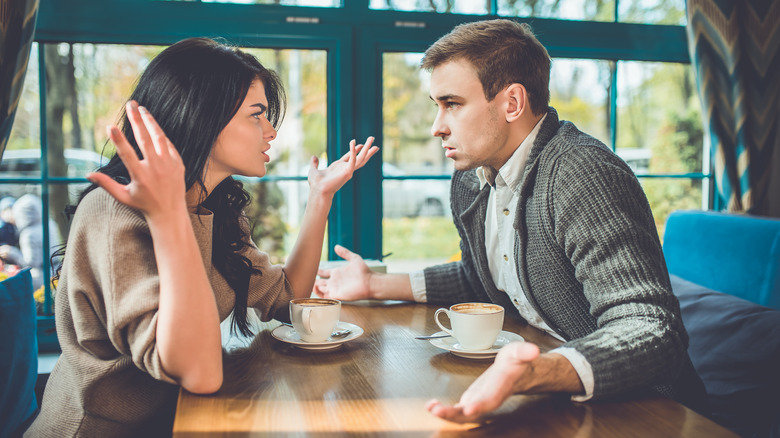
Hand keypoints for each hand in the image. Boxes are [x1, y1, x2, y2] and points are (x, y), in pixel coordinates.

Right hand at [88, 101, 186, 220]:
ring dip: (150, 122)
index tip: (111, 126)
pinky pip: (168, 145)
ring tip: (142, 109)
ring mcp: (169, 165)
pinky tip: (152, 126)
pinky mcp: (178, 163)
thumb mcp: (123, 197)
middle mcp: (155, 168)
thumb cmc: (143, 204)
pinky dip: (160, 135)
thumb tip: (87, 174)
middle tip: (130, 104)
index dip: (118, 140)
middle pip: (145, 139)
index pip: (127, 154)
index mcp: (140, 176)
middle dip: (136, 120)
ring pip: (159, 138)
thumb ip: (106, 184)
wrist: (170, 212)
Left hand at [307, 137, 378, 198]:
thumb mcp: (314, 170)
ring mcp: (348, 171)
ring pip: (361, 158)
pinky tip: (353, 142)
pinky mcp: (348, 172)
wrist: (318, 190)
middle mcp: (345, 169)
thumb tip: (313, 157)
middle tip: (374, 141)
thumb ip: (314, 163)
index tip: (360, 144)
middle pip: (360, 158)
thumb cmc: (316, 183)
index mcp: (339, 168)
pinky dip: (353, 151)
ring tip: (372, 138)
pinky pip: (352, 159)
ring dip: (367, 149)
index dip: (355, 150)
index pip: (350, 157)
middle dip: (367, 150)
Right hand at [312, 244, 372, 300]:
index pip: (324, 272)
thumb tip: (336, 246)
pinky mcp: (336, 294)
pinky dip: (318, 293)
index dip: (317, 271)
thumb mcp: (354, 258)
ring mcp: (335, 288)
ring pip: (320, 289)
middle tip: (304, 277)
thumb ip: (345, 253)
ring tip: (307, 283)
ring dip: (314, 286)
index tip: (310, 267)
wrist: (369, 282)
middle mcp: (335, 281)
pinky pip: (324, 296)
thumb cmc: (364, 271)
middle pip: (320, 281)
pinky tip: (314, 288)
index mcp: (337, 272)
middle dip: (313, 280)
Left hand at [426, 342, 539, 422]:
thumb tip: (532, 350)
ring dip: (447, 414)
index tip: (469, 408)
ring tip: (432, 408)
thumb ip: (524, 351)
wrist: (517, 373)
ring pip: (463, 414)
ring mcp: (479, 402)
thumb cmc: (516, 363)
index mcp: (501, 387)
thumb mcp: (520, 352)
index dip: (481, 404)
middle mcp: (490, 398)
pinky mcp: (471, 401)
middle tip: (439, 411)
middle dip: (456, 414)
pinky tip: (431, 406)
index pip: (492, 398)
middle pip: (473, 411)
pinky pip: (457, 410)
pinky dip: (444, 410)